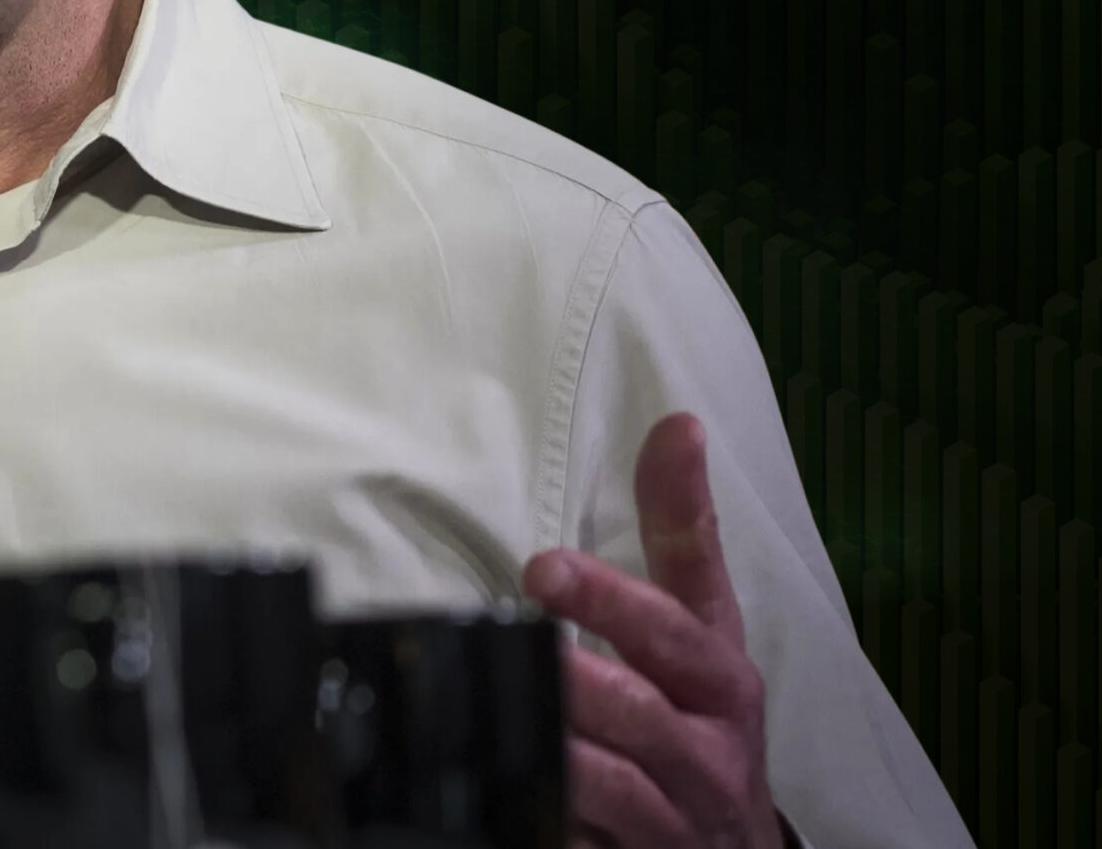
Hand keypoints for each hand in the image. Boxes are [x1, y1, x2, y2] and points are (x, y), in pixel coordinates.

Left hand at [521, 412, 787, 848]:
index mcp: (720, 680)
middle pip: (642, 708)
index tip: (559, 551)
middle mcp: (707, 750)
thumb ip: (680, 536)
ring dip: (563, 742)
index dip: (626, 585)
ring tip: (514, 702)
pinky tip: (512, 792)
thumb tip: (678, 425)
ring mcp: (675, 816)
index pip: (681, 622)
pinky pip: (590, 839)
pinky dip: (557, 817)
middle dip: (585, 664)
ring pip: (617, 782)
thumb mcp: (699, 632)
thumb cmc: (703, 723)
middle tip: (531, 607)